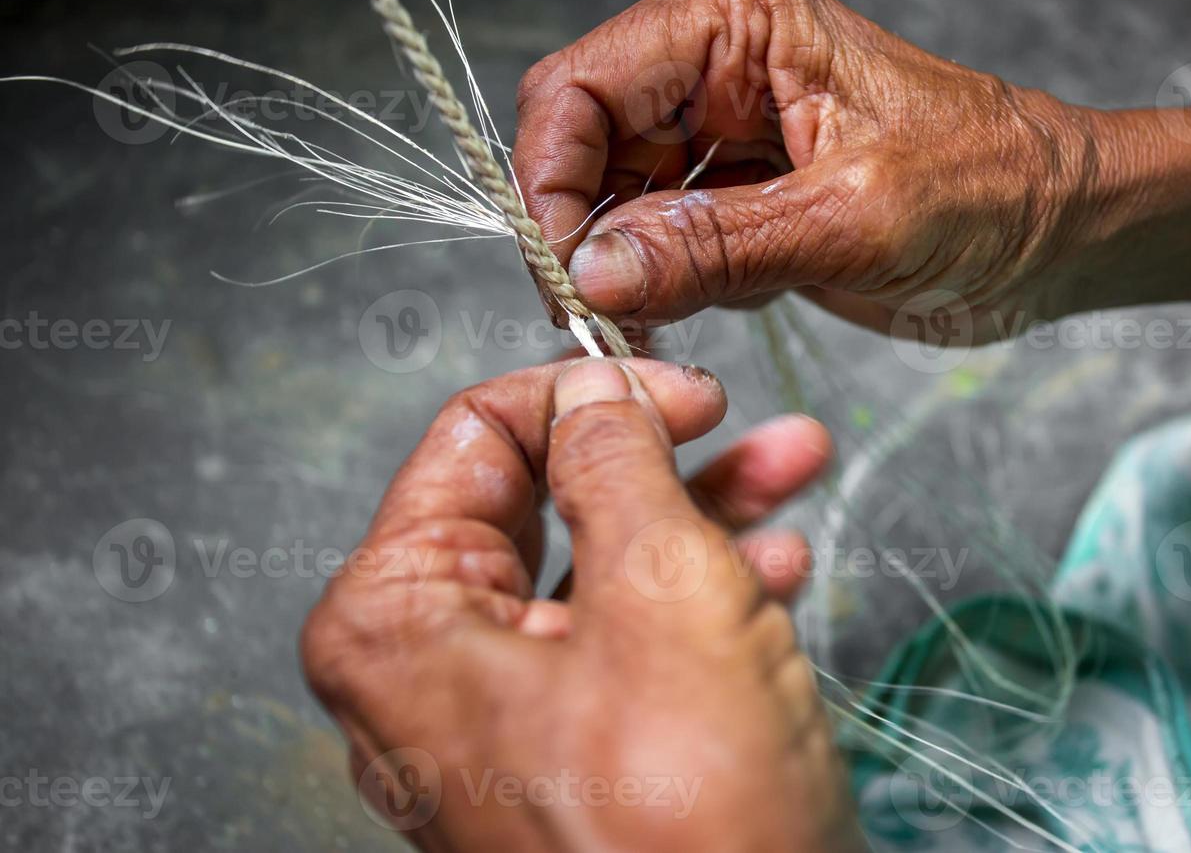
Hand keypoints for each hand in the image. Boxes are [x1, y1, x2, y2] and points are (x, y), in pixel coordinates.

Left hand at [300, 358, 863, 851]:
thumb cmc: (682, 821)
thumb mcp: (661, 588)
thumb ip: (619, 460)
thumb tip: (597, 388)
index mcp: (398, 619)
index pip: (472, 438)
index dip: (582, 390)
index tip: (674, 382)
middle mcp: (430, 668)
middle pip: (545, 502)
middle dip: (661, 452)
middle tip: (739, 415)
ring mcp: (504, 718)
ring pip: (600, 566)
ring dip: (702, 510)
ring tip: (792, 467)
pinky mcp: (575, 756)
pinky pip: (626, 641)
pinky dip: (702, 592)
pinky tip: (778, 564)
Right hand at [515, 0, 1190, 343]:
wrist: (1057, 228)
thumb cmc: (993, 188)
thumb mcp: (852, 221)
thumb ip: (714, 247)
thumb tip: (593, 272)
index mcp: (737, 15)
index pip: (581, 85)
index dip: (552, 181)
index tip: (565, 276)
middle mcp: (711, 56)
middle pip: (582, 145)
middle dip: (584, 238)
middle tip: (602, 324)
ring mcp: (716, 124)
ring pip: (609, 201)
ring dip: (622, 273)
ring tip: (665, 324)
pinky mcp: (731, 187)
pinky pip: (653, 240)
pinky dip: (659, 288)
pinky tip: (705, 309)